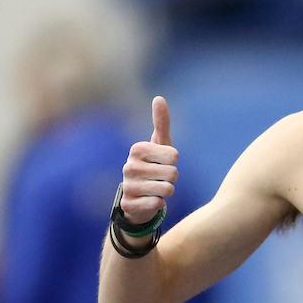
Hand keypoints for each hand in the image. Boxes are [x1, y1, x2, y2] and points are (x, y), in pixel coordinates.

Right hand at [120, 96, 178, 225]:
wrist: (138, 196)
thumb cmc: (153, 166)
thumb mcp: (160, 144)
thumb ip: (162, 122)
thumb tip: (159, 98)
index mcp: (137, 149)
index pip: (174, 156)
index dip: (174, 161)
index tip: (163, 162)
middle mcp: (129, 166)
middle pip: (173, 174)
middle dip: (172, 178)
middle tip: (160, 178)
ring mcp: (127, 185)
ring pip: (167, 189)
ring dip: (167, 191)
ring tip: (156, 189)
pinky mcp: (129, 204)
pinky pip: (157, 204)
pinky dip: (159, 204)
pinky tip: (150, 201)